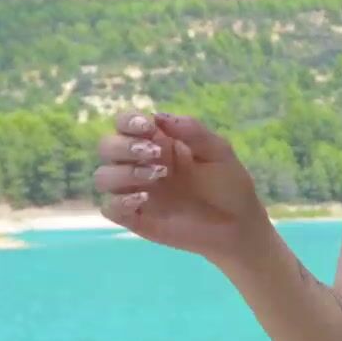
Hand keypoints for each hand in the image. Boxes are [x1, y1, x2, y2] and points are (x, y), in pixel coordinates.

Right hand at [93, 110, 267, 261]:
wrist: (238, 225)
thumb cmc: (228, 185)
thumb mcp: (218, 152)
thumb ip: (192, 131)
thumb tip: (159, 115)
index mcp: (159, 143)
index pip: (126, 124)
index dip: (128, 121)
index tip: (147, 127)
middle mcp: (140, 164)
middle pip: (107, 147)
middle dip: (124, 146)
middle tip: (154, 153)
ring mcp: (135, 191)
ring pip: (103, 176)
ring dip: (124, 172)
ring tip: (157, 175)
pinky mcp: (135, 218)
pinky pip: (109, 208)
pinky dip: (119, 202)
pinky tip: (144, 199)